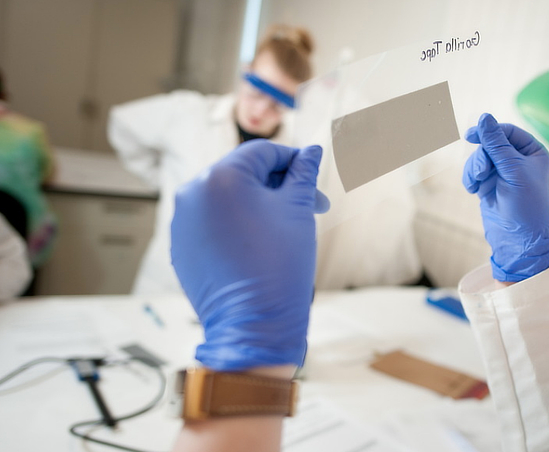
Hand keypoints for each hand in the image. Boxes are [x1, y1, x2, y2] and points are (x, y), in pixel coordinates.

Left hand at [171, 139, 328, 370]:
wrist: (253, 324)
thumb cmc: (279, 264)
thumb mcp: (297, 210)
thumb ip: (304, 174)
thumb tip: (312, 151)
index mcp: (222, 176)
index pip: (263, 152)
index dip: (294, 160)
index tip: (314, 177)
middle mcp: (193, 191)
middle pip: (242, 173)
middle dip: (278, 185)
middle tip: (310, 207)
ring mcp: (182, 220)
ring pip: (226, 198)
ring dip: (257, 204)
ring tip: (285, 227)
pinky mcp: (180, 245)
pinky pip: (211, 222)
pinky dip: (236, 224)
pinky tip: (260, 243)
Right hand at [463, 113, 548, 281]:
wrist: (519, 243)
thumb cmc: (526, 207)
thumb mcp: (513, 171)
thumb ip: (496, 143)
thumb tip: (484, 117)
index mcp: (534, 153)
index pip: (508, 132)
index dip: (490, 131)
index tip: (471, 135)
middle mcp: (519, 161)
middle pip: (490, 143)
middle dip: (482, 156)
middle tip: (482, 172)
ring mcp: (503, 173)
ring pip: (479, 157)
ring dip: (474, 168)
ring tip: (478, 184)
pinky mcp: (489, 185)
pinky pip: (473, 172)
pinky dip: (470, 179)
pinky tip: (474, 191)